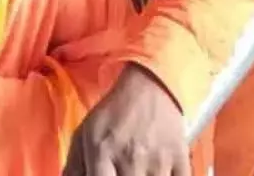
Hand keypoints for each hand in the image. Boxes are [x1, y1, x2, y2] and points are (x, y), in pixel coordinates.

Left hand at [64, 65, 189, 175]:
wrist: (149, 87)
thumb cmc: (113, 114)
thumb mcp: (84, 135)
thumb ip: (73, 169)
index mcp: (101, 152)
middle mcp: (130, 158)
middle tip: (123, 173)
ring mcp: (158, 160)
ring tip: (137, 171)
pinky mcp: (180, 158)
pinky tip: (157, 172)